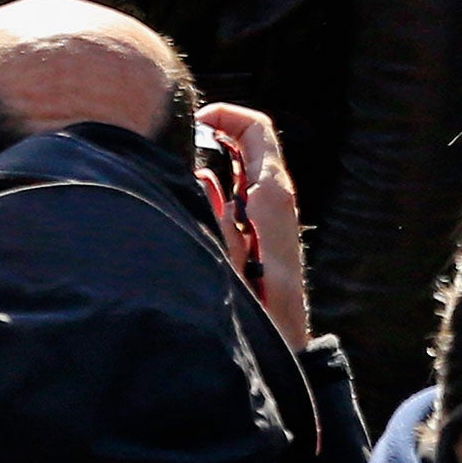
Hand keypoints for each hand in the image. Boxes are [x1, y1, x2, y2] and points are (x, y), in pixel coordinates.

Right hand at [198, 101, 310, 350]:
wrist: (283, 347)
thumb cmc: (259, 309)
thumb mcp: (228, 261)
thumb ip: (214, 218)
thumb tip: (201, 174)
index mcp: (272, 196)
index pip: (257, 129)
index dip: (227, 115)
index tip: (195, 121)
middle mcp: (275, 199)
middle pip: (250, 142)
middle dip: (216, 131)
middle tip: (181, 135)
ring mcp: (269, 215)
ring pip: (242, 166)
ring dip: (213, 156)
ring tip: (179, 160)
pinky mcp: (261, 231)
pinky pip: (238, 189)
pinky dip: (214, 180)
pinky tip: (190, 194)